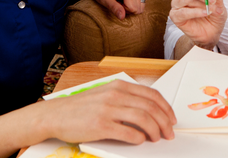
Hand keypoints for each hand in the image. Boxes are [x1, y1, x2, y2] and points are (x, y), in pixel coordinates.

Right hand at [47, 80, 175, 143]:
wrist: (56, 115)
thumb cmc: (81, 107)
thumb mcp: (105, 94)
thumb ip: (124, 98)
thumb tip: (147, 111)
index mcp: (119, 86)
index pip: (152, 95)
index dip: (166, 108)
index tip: (171, 119)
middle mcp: (116, 95)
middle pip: (151, 107)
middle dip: (164, 122)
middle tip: (169, 133)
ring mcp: (108, 109)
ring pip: (143, 119)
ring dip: (155, 131)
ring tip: (157, 139)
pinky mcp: (101, 125)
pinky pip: (128, 132)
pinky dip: (139, 138)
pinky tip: (140, 141)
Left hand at [87, 0, 146, 19]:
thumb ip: (114, 8)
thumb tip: (122, 17)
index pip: (133, 8)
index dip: (123, 9)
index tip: (115, 2)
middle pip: (138, 8)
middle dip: (128, 8)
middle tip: (118, 1)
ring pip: (141, 6)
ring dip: (131, 5)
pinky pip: (142, 2)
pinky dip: (134, 2)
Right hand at [169, 0, 226, 49]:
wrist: (211, 33)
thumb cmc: (214, 15)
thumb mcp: (219, 3)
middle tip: (212, 0)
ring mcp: (177, 2)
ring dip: (200, 4)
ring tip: (211, 10)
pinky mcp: (174, 15)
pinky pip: (182, 12)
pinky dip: (195, 12)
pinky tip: (205, 13)